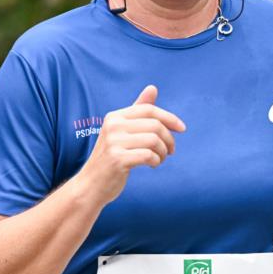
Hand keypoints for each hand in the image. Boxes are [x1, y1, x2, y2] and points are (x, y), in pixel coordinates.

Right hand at [73, 85, 185, 205]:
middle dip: (169, 139)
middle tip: (170, 151)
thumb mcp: (122, 132)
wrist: (90, 185)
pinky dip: (156, 161)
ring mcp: (113, 142)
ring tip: (160, 159)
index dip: (169, 118)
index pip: (149, 110)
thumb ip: (137, 111)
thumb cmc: (110, 158)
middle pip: (155, 125)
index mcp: (114, 117)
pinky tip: (152, 165)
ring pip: (154, 140)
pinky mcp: (117, 159)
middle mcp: (112, 126)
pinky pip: (149, 155)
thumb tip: (152, 87)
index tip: (182, 129)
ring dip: (163, 152)